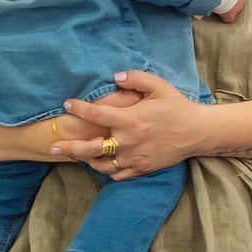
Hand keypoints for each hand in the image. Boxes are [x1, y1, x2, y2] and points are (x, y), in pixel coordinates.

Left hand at [53, 70, 200, 180]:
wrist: (197, 132)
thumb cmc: (177, 107)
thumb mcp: (159, 86)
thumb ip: (135, 78)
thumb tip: (114, 77)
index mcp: (130, 119)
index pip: (96, 114)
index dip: (78, 108)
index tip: (67, 104)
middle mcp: (128, 141)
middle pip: (90, 148)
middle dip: (69, 148)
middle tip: (53, 147)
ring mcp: (134, 158)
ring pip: (101, 165)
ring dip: (86, 161)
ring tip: (76, 156)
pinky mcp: (142, 168)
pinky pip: (118, 174)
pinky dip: (107, 171)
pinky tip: (101, 165)